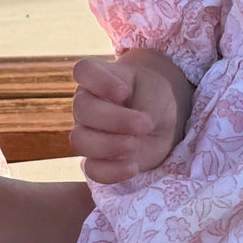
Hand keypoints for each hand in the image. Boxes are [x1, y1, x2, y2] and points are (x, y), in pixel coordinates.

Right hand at [72, 52, 186, 183]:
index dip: (99, 81)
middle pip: (82, 109)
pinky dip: (111, 171)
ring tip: (135, 145)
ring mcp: (87, 132)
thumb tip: (139, 129)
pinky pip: (91, 169)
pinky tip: (133, 166)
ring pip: (80, 141)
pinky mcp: (96, 159)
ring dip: (109, 146)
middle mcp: (86, 103)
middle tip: (143, 125)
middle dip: (113, 119)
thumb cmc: (154, 97)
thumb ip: (147, 104)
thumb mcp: (158, 92)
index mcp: (98, 77)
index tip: (124, 92)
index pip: (84, 71)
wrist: (162, 121)